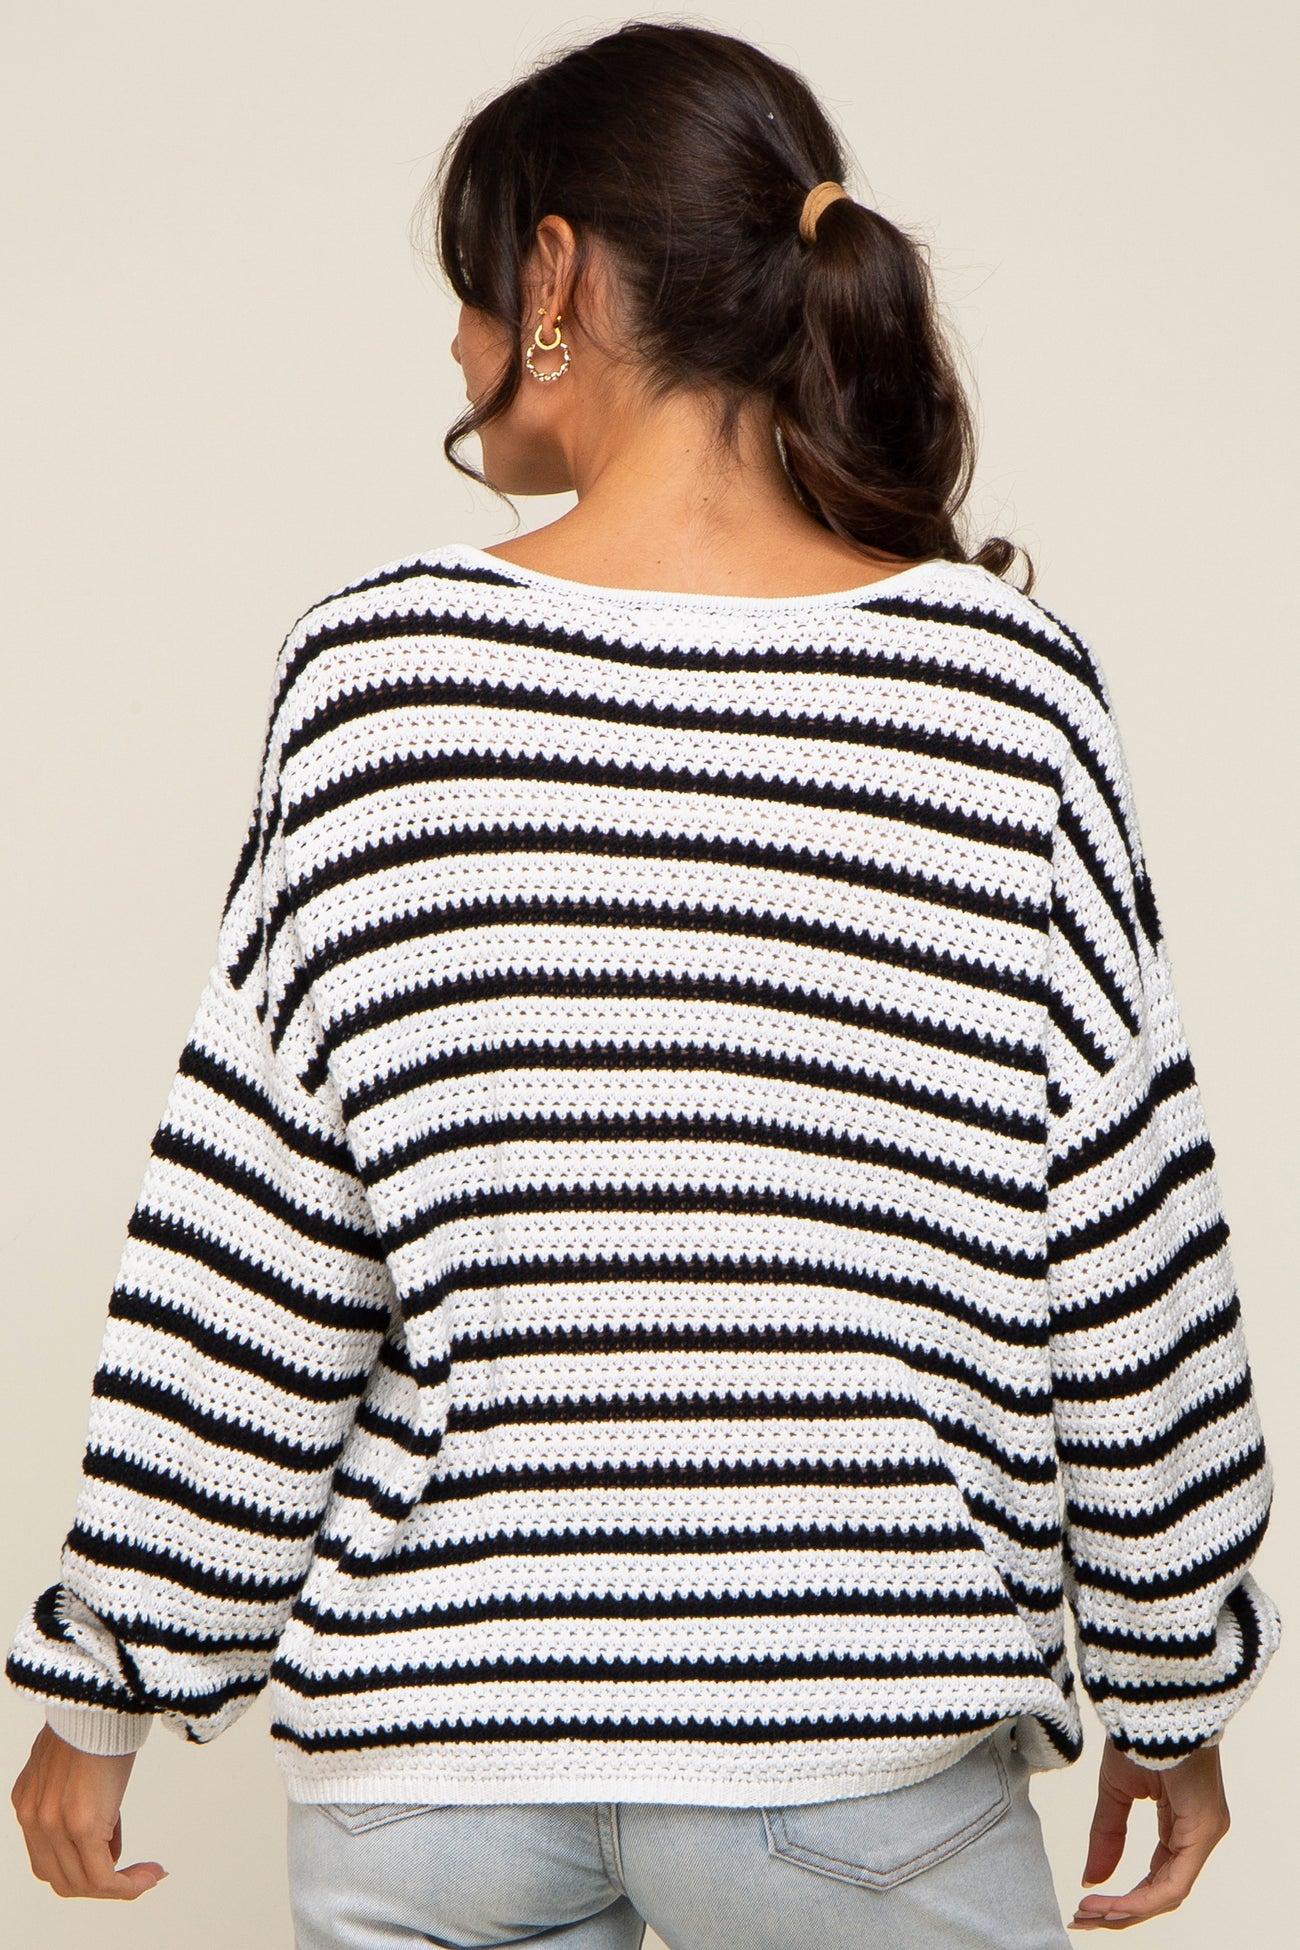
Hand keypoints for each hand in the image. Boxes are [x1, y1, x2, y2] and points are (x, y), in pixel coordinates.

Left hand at [10, 1723, 166, 1898]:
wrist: (100, 1698)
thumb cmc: (96, 1718)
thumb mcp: (78, 1760)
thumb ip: (79, 1795)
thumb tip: (106, 1829)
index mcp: (29, 1801)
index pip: (49, 1858)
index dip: (82, 1866)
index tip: (117, 1858)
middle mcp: (33, 1818)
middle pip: (62, 1879)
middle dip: (100, 1884)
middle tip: (135, 1874)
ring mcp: (52, 1825)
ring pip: (81, 1884)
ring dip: (117, 1887)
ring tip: (147, 1874)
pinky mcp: (81, 1826)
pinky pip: (102, 1877)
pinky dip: (127, 1886)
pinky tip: (150, 1873)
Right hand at [1069, 1737, 1228, 1929]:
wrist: (1154, 1698)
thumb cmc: (1142, 1731)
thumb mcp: (1116, 1790)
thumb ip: (1107, 1835)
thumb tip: (1092, 1878)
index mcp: (1183, 1823)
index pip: (1158, 1875)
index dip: (1123, 1897)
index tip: (1086, 1903)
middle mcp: (1200, 1834)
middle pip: (1163, 1891)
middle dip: (1120, 1911)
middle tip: (1084, 1918)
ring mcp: (1205, 1833)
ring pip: (1168, 1892)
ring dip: (1126, 1910)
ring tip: (1090, 1913)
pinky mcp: (1204, 1830)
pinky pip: (1174, 1882)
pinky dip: (1141, 1898)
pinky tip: (1112, 1903)